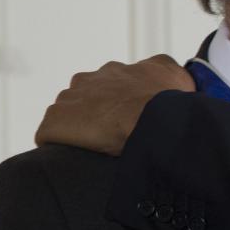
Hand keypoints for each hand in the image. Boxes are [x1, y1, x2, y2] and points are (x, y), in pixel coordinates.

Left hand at [34, 56, 193, 154]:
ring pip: (68, 114)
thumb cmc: (167, 105)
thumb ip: (169, 73)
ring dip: (78, 129)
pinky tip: (75, 158)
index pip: (113, 83)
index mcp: (117, 71)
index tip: (129, 117)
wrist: (149, 121)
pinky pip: (51, 134)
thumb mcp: (179, 79)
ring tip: (94, 149)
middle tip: (113, 135)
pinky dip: (61, 144)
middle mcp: (90, 78)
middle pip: (86, 96)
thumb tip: (175, 79)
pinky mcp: (55, 122)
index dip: (120, 101)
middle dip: (96, 113)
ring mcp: (69, 99)